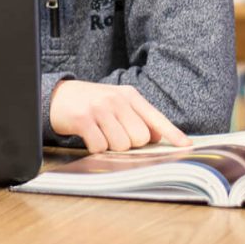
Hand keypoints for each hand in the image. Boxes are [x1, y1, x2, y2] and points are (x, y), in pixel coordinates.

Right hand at [49, 81, 190, 152]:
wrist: (58, 96)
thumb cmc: (92, 103)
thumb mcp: (116, 103)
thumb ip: (137, 117)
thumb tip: (157, 137)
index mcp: (130, 95)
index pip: (156, 117)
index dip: (172, 133)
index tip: (186, 146)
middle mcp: (117, 100)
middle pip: (139, 138)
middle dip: (129, 143)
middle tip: (114, 134)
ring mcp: (100, 109)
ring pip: (121, 145)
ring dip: (110, 146)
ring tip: (100, 133)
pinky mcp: (83, 119)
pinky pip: (99, 146)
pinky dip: (95, 148)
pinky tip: (89, 136)